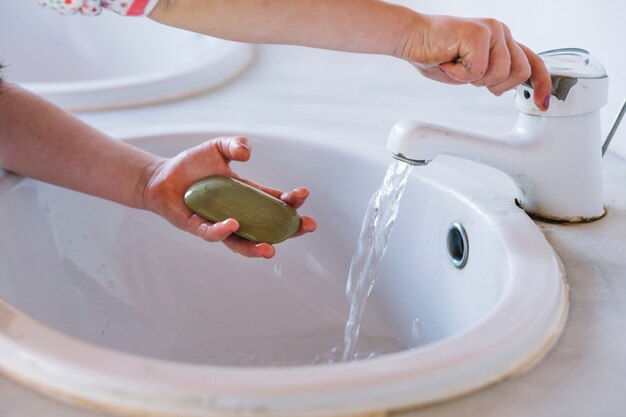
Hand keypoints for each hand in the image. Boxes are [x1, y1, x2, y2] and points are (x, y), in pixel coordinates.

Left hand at [141, 136, 315, 258]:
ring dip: (257, 248)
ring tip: (271, 249)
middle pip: (268, 229)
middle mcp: (238, 214)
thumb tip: (248, 152)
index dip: (291, 202)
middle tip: (307, 226)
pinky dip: (223, 231)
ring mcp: (219, 224)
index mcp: (247, 197)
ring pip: (242, 243)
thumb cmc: (192, 165)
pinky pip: (212, 234)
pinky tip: (233, 224)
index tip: (302, 195)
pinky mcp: (198, 227)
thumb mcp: (217, 147)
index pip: (275, 203)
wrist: (161, 177)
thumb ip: (234, 144)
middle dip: (289, 231)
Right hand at [399, 14, 551, 110]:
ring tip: (457, 67)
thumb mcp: (469, 72)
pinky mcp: (479, 33)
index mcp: (502, 42)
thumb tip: (504, 89)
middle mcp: (501, 32)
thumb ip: (490, 76)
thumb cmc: (435, 54)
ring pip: (499, 74)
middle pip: (519, 73)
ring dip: (473, 79)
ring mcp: (493, 30)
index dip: (542, 84)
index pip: (532, 62)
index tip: (543, 103)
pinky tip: (449, 62)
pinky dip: (459, 74)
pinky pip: (478, 71)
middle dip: (495, 85)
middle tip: (470, 77)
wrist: (411, 38)